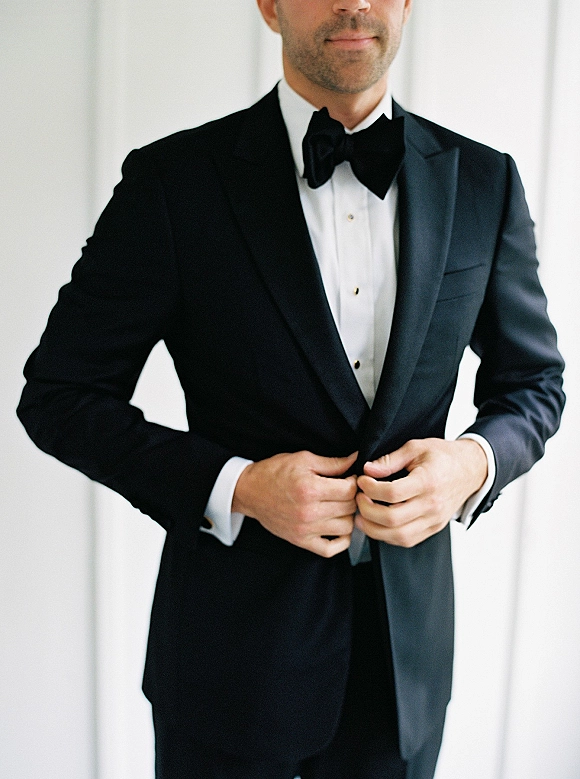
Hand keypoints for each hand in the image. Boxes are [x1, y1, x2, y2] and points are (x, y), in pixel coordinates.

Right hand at [232, 450, 357, 557]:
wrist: (250, 491)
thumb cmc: (275, 472)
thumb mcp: (303, 459)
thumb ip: (332, 462)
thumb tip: (356, 460)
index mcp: (309, 489)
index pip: (349, 490)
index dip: (354, 482)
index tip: (350, 478)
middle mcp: (308, 512)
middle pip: (349, 507)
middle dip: (351, 496)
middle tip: (345, 490)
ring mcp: (305, 529)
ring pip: (346, 527)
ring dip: (347, 515)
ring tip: (340, 506)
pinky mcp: (300, 541)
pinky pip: (331, 549)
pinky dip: (341, 540)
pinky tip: (337, 526)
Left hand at [355, 438, 487, 547]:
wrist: (470, 470)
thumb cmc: (443, 457)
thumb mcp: (416, 447)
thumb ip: (390, 459)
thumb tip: (368, 469)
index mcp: (428, 481)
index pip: (392, 493)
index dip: (370, 488)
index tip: (362, 480)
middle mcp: (432, 505)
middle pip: (392, 519)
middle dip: (367, 510)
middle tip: (358, 498)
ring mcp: (434, 520)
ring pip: (399, 536)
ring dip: (373, 529)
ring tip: (362, 515)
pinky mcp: (433, 528)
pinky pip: (407, 540)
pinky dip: (388, 536)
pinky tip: (378, 524)